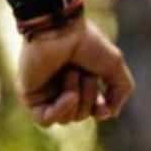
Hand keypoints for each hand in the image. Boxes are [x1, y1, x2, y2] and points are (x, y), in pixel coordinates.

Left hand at [18, 17, 134, 127]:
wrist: (60, 29)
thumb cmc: (86, 42)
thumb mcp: (114, 66)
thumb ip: (121, 91)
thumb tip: (110, 114)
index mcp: (79, 82)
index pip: (91, 112)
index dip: (100, 111)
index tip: (103, 106)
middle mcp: (60, 88)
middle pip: (80, 116)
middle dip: (88, 97)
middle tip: (83, 71)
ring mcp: (44, 93)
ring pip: (66, 119)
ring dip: (75, 97)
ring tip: (70, 72)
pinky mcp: (29, 96)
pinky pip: (45, 121)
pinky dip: (60, 110)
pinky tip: (68, 95)